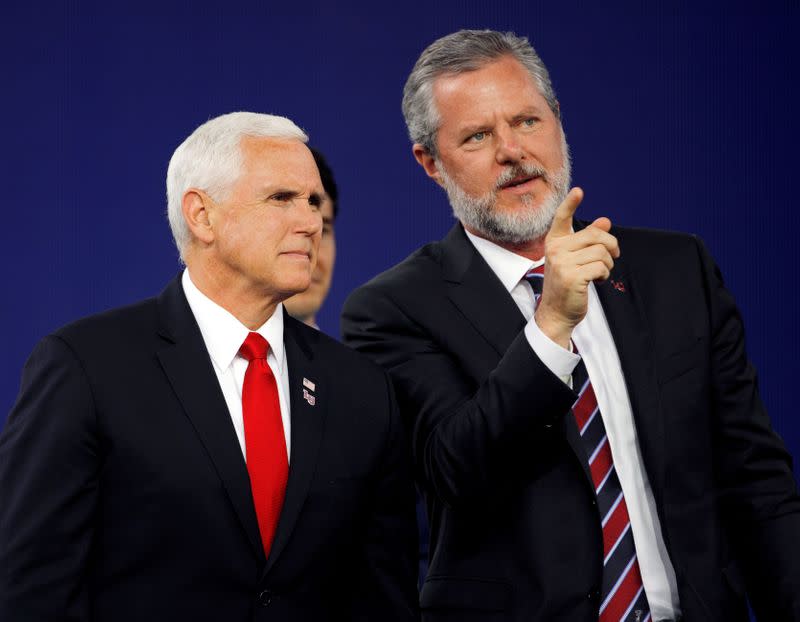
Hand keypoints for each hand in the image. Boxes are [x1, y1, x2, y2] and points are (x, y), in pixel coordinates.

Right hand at [534, 187, 618, 348]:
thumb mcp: (576, 259)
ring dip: (608, 264)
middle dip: (610, 246)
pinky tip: (597, 281)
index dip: (571, 203)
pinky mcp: (572, 276)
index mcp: (554, 242)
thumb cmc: (567, 285)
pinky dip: (605, 274)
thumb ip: (589, 240)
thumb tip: (605, 221)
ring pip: (601, 252)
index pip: (562, 218)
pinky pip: (601, 266)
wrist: (556, 313)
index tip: (579, 191)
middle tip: (612, 257)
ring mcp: (562, 262)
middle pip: (596, 235)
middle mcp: (555, 249)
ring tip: (599, 273)